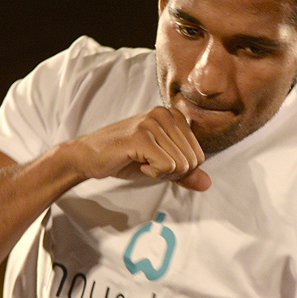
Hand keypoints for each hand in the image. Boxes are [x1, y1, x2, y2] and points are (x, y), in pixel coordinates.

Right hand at [69, 106, 210, 190]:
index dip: (181, 169)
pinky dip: (152, 173)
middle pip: (192, 161)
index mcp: (174, 115)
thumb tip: (207, 183)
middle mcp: (165, 114)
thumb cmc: (125, 157)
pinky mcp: (141, 136)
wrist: (89, 156)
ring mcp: (152, 123)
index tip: (158, 161)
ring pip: (180, 164)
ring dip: (160, 172)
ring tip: (141, 160)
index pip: (199, 155)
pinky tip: (136, 162)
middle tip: (149, 164)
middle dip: (173, 172)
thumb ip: (184, 173)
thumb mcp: (160, 165)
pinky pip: (165, 166)